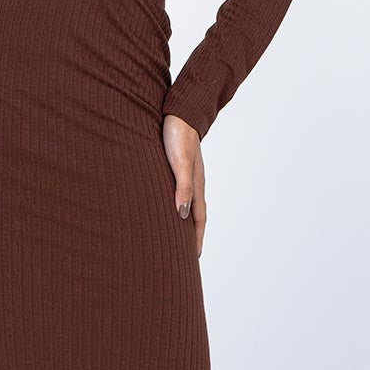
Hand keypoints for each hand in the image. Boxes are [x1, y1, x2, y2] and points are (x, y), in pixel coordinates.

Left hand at [162, 113, 205, 257]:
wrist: (178, 112)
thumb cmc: (177, 136)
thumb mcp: (179, 163)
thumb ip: (182, 187)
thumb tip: (181, 214)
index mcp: (196, 185)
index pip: (198, 219)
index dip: (196, 238)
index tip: (195, 257)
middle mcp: (194, 182)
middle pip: (196, 215)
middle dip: (193, 235)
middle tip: (189, 254)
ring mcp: (188, 175)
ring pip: (189, 204)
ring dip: (186, 222)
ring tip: (180, 236)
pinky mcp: (179, 167)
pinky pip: (181, 193)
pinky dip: (179, 206)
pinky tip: (171, 207)